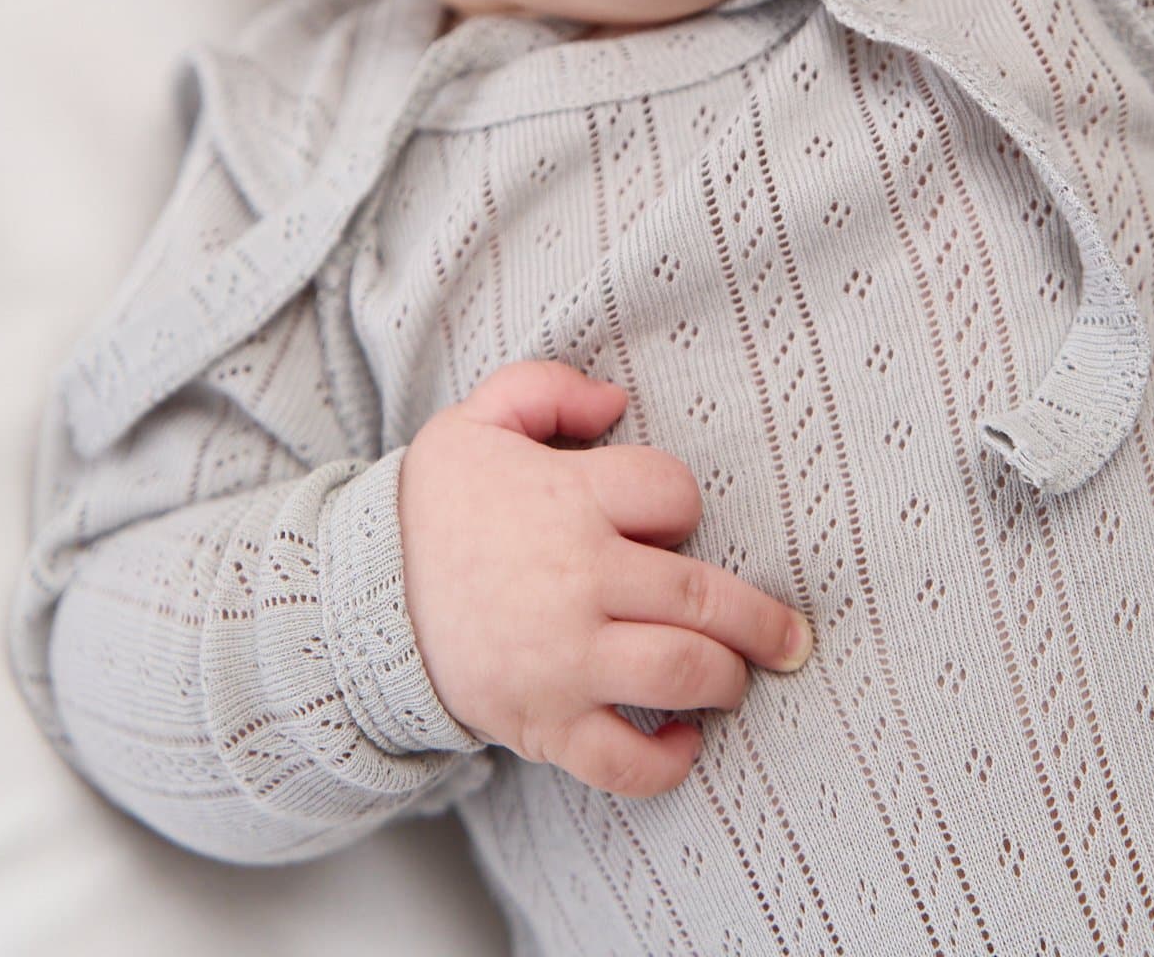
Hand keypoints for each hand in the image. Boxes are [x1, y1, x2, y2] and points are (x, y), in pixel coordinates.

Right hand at [397, 359, 813, 798]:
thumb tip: (616, 399)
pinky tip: (684, 742)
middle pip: (701, 597)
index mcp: (568, 500)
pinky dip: (666, 763)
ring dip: (727, 680)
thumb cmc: (436, 505)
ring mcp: (561, 660)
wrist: (361, 599)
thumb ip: (547, 389)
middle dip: (762, 621)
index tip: (669, 518)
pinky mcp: (541, 723)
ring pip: (679, 673)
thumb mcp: (477, 419)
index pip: (673, 495)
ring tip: (737, 679)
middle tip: (792, 637)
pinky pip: (622, 761)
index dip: (682, 504)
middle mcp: (576, 581)